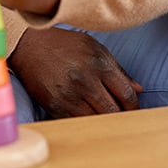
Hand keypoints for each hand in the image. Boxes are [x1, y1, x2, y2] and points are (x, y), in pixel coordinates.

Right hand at [9, 27, 142, 116]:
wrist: (28, 44)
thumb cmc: (64, 44)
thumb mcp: (94, 48)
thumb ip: (118, 69)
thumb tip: (139, 89)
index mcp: (99, 64)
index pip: (127, 95)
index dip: (133, 106)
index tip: (132, 109)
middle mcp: (85, 80)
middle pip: (113, 111)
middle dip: (120, 116)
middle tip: (120, 116)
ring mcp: (69, 94)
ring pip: (97, 120)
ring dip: (102, 120)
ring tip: (103, 115)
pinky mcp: (54, 105)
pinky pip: (77, 122)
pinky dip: (84, 122)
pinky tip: (85, 114)